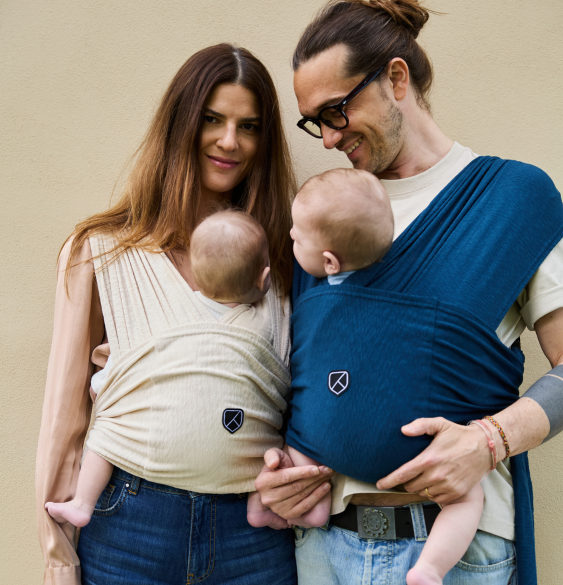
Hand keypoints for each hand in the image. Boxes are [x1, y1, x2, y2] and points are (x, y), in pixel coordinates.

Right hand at [254, 448, 333, 519]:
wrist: (280, 480)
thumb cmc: (279, 465)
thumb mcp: (273, 455)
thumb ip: (272, 455)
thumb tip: (273, 464)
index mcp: (262, 483)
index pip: (286, 477)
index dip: (302, 473)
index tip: (316, 468)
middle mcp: (268, 498)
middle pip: (296, 487)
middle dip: (314, 477)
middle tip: (328, 470)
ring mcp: (278, 509)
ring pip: (302, 495)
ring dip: (318, 485)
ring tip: (328, 475)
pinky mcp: (288, 516)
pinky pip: (306, 506)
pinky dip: (317, 496)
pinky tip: (326, 487)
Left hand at [375, 417, 490, 503]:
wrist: (485, 447)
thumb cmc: (459, 434)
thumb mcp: (439, 424)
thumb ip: (420, 425)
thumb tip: (403, 430)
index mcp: (429, 459)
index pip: (403, 474)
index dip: (388, 481)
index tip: (379, 485)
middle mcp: (437, 475)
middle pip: (410, 486)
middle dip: (406, 481)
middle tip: (410, 474)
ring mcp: (447, 485)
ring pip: (423, 493)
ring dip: (420, 487)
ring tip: (425, 476)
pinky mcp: (456, 492)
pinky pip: (436, 498)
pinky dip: (432, 493)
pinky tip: (435, 482)